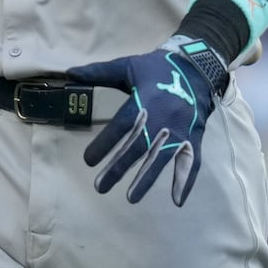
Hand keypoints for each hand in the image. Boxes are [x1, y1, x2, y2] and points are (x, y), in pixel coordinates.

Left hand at [67, 35, 229, 206]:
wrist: (197, 67)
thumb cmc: (158, 68)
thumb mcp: (128, 66)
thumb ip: (98, 72)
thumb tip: (69, 73)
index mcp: (144, 101)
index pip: (121, 126)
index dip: (104, 144)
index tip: (88, 161)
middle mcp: (162, 119)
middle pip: (138, 147)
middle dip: (118, 168)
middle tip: (100, 187)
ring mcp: (180, 131)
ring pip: (162, 158)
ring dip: (146, 179)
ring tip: (130, 197)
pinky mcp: (194, 138)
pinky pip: (192, 162)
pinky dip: (186, 181)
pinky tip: (177, 201)